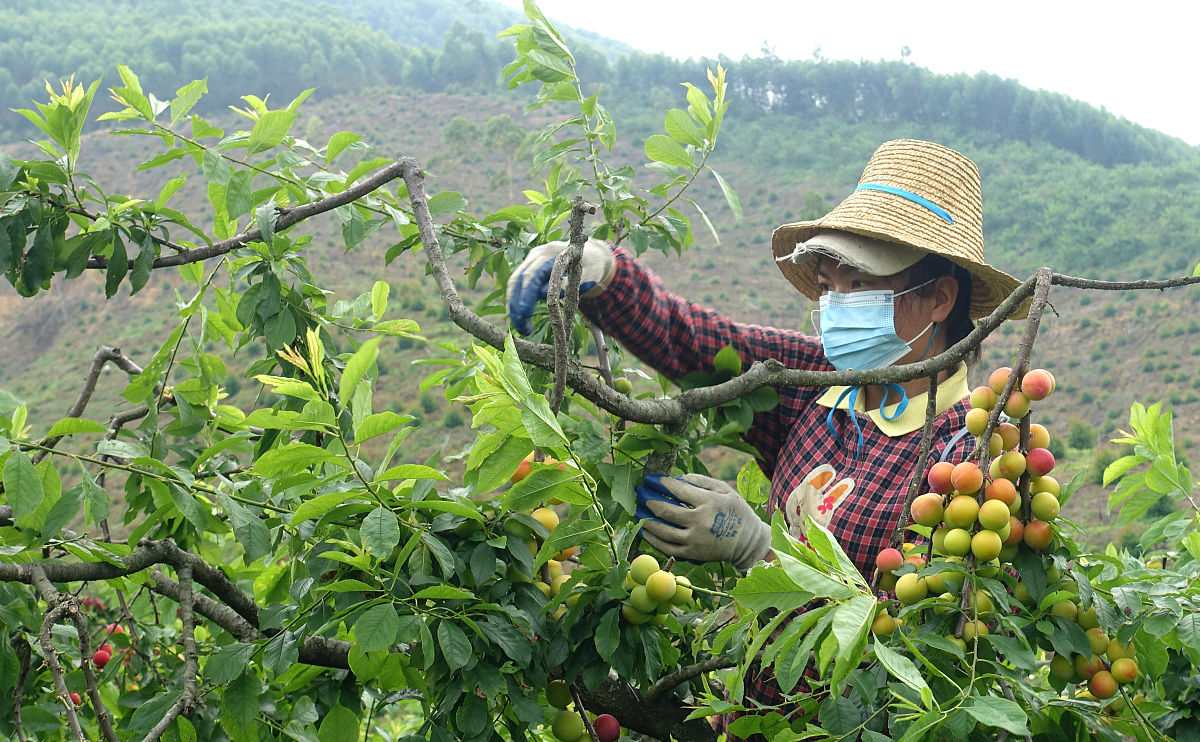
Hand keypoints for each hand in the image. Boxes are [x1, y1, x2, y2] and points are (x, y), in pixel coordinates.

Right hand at [505, 239, 614, 334]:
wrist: (591, 254)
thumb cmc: (591, 266)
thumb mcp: (587, 275)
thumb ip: (568, 284)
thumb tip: (544, 294)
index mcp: (551, 254)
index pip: (532, 275)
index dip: (526, 295)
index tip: (525, 314)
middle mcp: (537, 255)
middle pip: (519, 280)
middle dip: (517, 305)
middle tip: (522, 328)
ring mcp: (532, 260)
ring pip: (515, 283)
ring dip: (514, 306)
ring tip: (521, 327)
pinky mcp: (530, 267)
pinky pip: (518, 284)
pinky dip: (516, 301)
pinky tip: (519, 317)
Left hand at [635, 473, 771, 570]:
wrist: (748, 542)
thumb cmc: (736, 512)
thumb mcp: (724, 490)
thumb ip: (701, 481)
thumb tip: (677, 478)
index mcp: (709, 502)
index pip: (678, 490)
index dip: (661, 483)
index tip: (651, 479)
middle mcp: (700, 522)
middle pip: (666, 510)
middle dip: (648, 499)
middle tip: (639, 493)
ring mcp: (694, 540)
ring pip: (663, 531)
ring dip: (646, 519)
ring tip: (636, 510)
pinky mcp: (692, 554)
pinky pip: (667, 548)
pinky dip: (653, 539)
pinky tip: (644, 531)